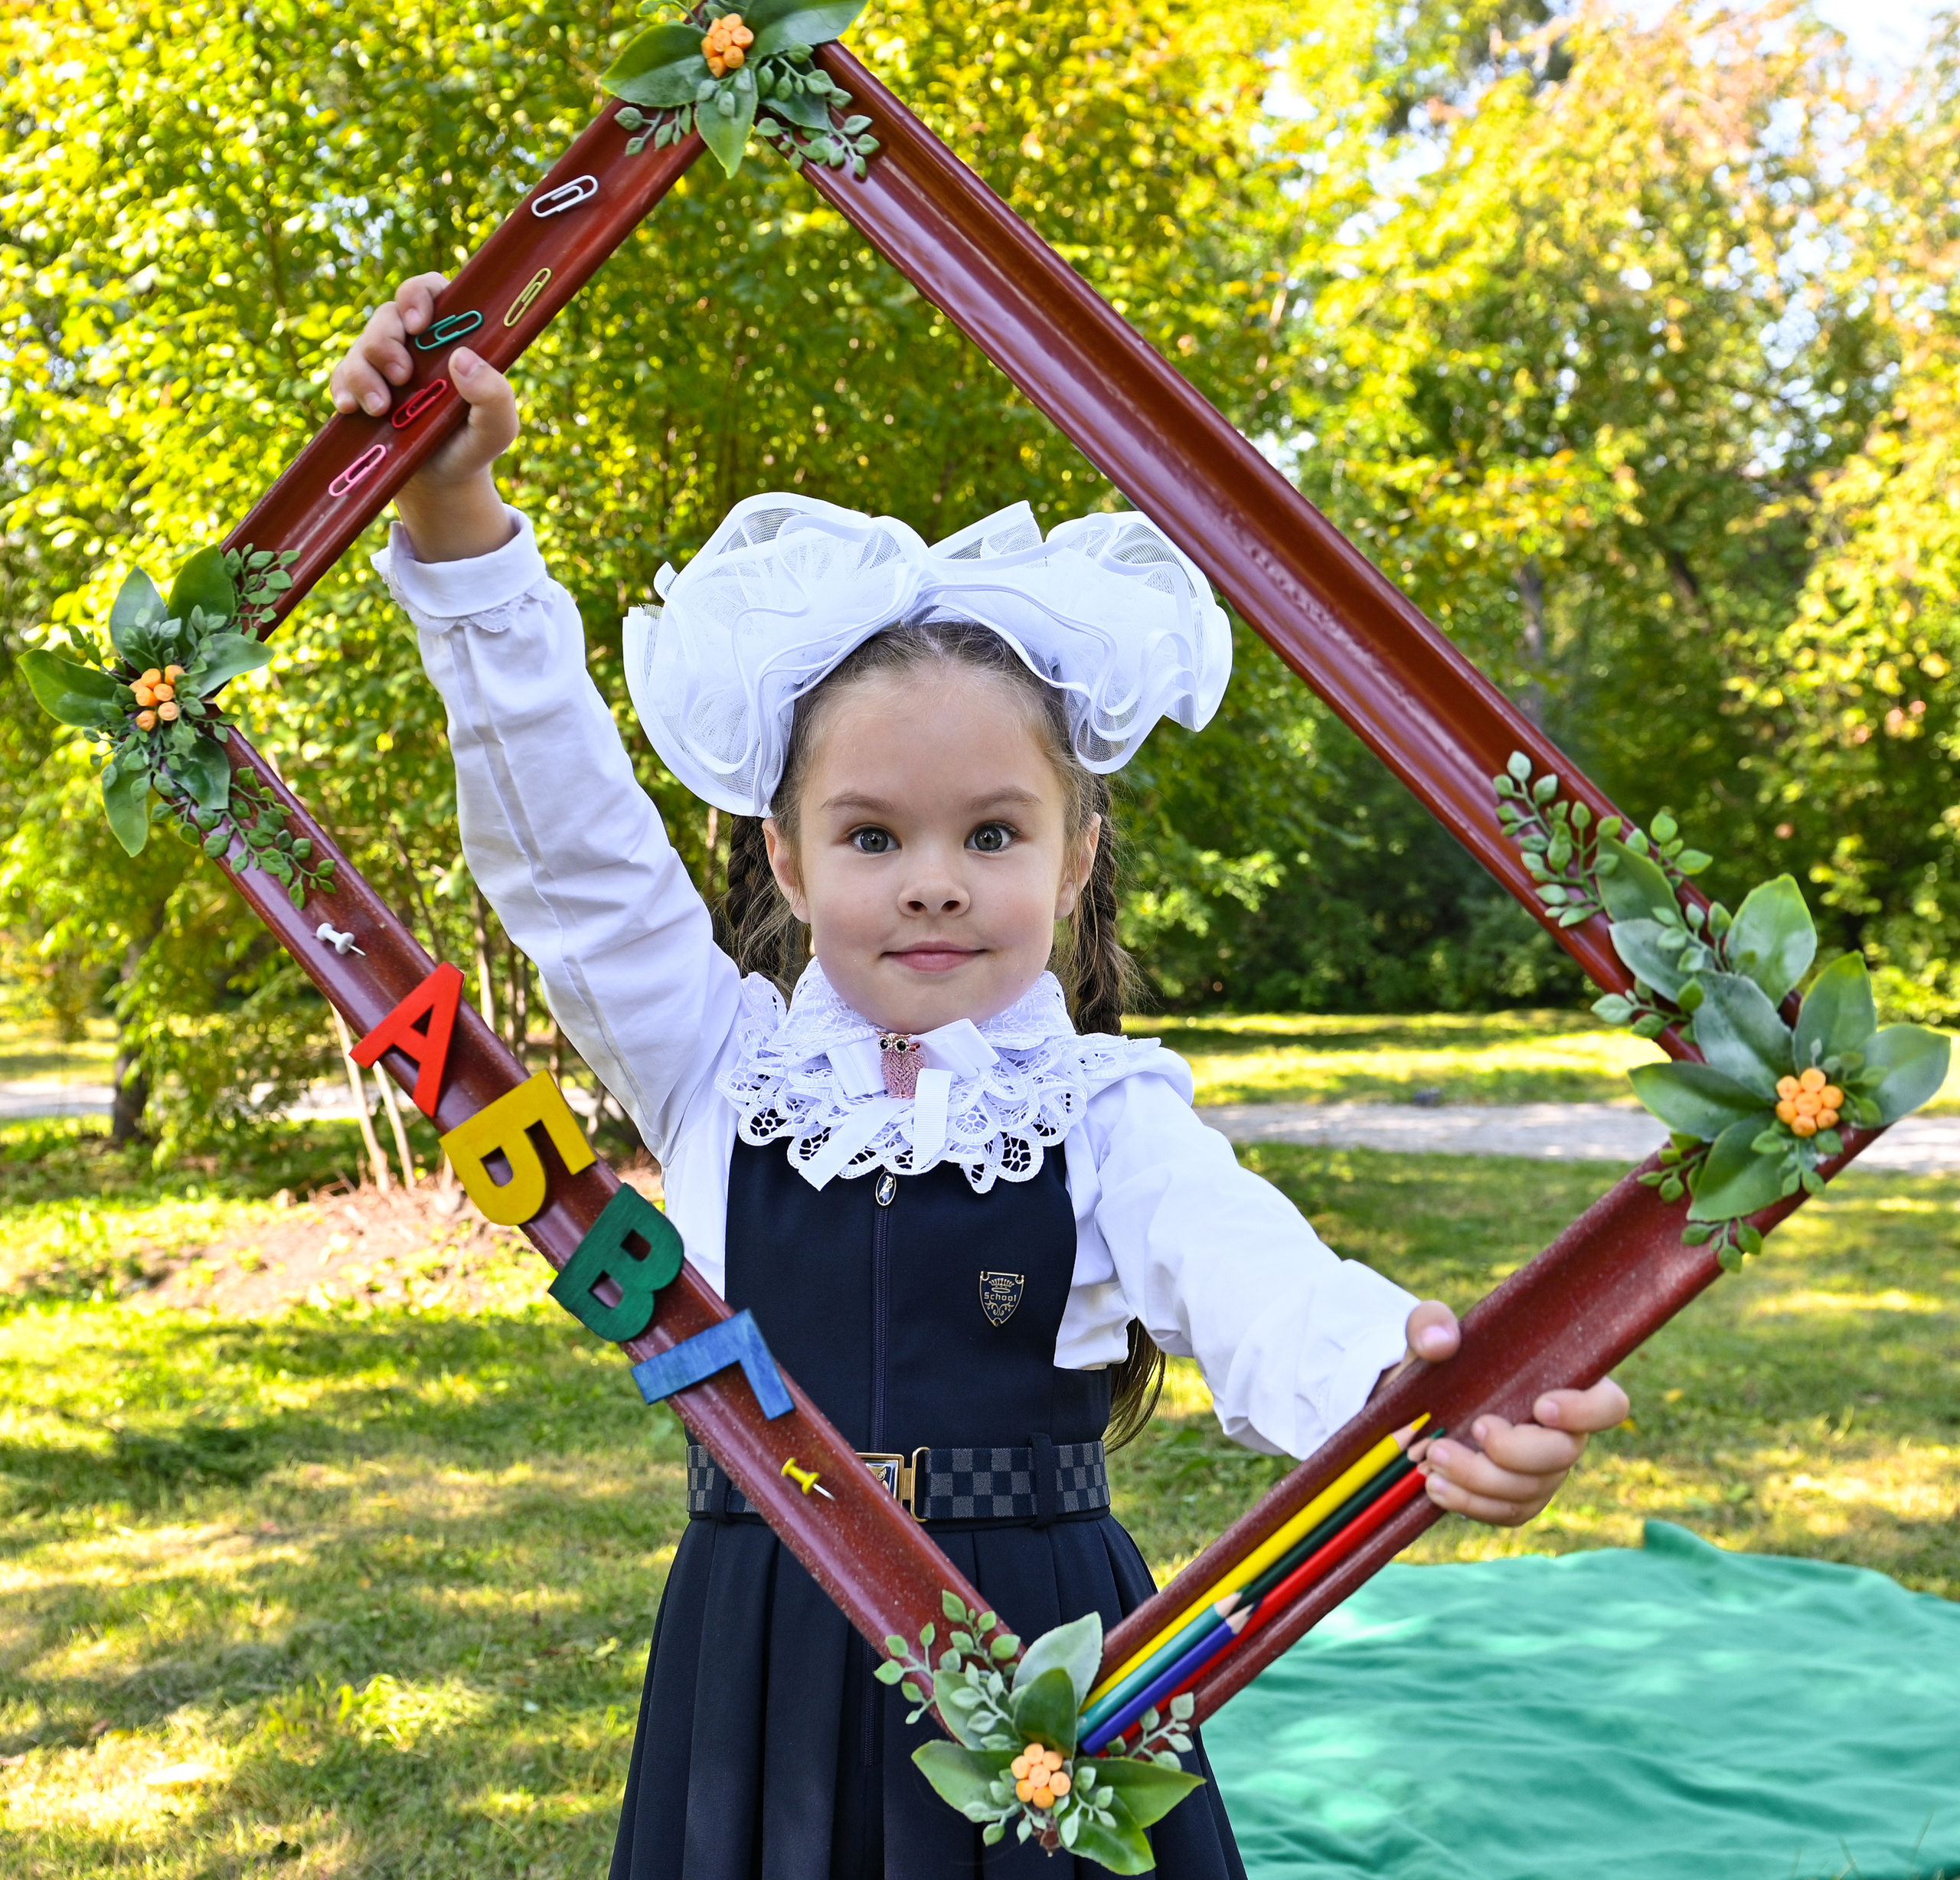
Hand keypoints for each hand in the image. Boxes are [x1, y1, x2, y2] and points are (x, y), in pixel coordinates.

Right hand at [328, 274, 516, 561]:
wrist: (440, 481)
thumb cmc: (473, 443)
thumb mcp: (496, 428)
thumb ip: (494, 396)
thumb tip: (463, 359)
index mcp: (450, 338)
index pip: (431, 292)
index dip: (419, 296)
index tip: (418, 324)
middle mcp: (415, 343)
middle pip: (389, 317)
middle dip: (387, 343)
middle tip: (402, 376)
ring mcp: (384, 363)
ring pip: (362, 346)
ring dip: (366, 374)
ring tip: (381, 410)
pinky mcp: (360, 387)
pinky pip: (342, 375)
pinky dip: (344, 390)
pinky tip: (350, 409)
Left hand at [1379, 1300, 1630, 1527]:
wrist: (1418, 1405)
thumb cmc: (1441, 1362)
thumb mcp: (1428, 1330)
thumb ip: (1430, 1323)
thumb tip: (1440, 1343)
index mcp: (1561, 1384)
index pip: (1608, 1404)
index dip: (1586, 1411)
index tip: (1540, 1405)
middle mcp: (1562, 1433)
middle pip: (1565, 1454)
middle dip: (1515, 1450)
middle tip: (1474, 1427)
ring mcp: (1542, 1471)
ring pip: (1531, 1489)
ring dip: (1480, 1478)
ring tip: (1434, 1458)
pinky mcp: (1516, 1498)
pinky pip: (1507, 1513)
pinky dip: (1470, 1504)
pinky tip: (1437, 1486)